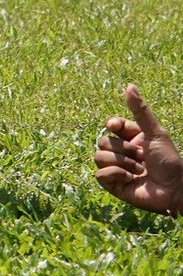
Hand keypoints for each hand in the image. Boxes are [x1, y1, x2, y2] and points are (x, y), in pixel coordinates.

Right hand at [94, 84, 182, 216]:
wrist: (175, 190)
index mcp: (132, 139)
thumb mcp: (156, 133)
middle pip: (102, 141)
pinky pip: (100, 173)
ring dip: (122, 163)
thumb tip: (130, 86)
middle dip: (123, 150)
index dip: (112, 125)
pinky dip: (116, 175)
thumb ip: (141, 111)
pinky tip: (131, 180)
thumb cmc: (170, 161)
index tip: (115, 126)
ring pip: (99, 156)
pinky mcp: (112, 184)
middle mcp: (122, 153)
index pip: (112, 126)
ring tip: (139, 171)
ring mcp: (115, 169)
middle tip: (142, 158)